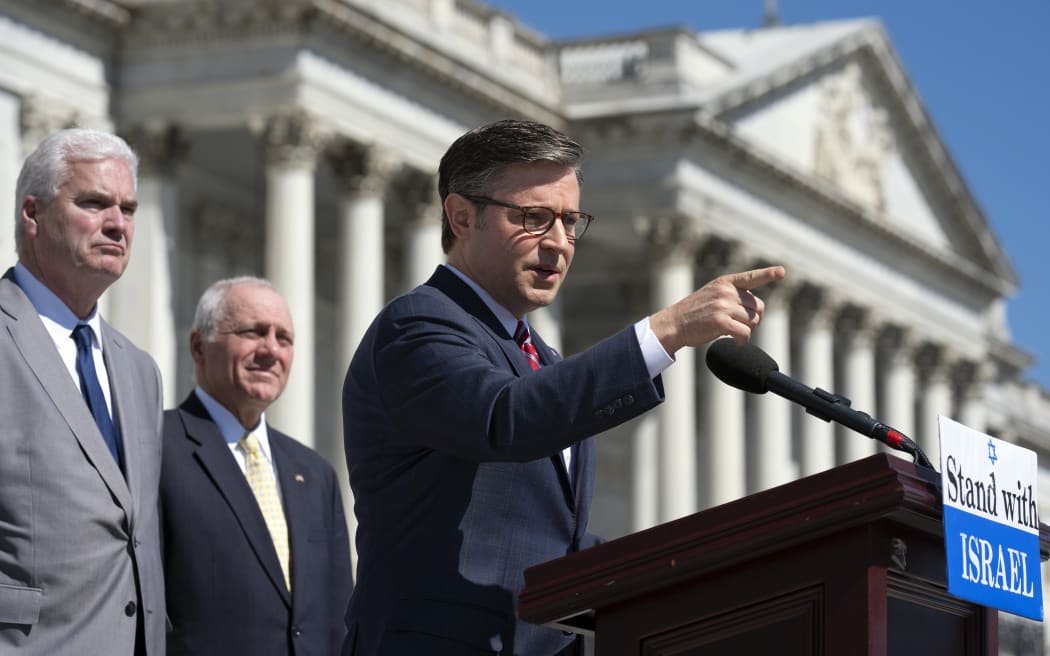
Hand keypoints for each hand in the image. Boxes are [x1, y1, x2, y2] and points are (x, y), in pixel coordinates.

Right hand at [649, 265, 785, 354]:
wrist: (674, 324)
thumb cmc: (694, 313)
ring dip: (747, 331)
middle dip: (754, 319)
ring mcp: (723, 306)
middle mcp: (726, 292)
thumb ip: (733, 296)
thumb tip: (757, 311)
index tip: (782, 271)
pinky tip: (736, 342)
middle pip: (758, 307)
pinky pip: (745, 333)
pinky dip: (743, 341)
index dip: (768, 274)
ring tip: (734, 333)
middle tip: (741, 325)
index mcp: (725, 283)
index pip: (751, 277)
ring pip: (753, 321)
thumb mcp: (712, 295)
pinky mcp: (721, 322)